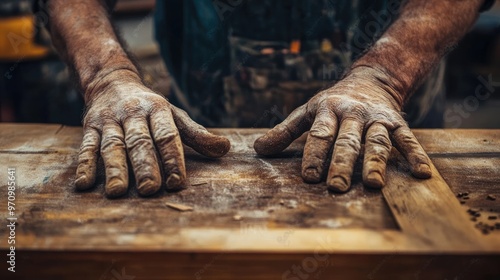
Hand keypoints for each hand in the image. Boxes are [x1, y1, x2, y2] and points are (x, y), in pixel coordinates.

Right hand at [74, 72, 229, 196]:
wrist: (111, 82)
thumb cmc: (150, 108)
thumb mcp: (174, 115)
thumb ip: (197, 134)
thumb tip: (225, 148)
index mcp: (158, 110)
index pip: (167, 135)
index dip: (173, 158)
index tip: (178, 182)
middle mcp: (133, 113)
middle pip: (140, 142)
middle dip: (145, 166)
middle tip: (150, 189)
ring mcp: (110, 120)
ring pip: (112, 145)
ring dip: (115, 168)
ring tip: (118, 191)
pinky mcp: (89, 127)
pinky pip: (86, 146)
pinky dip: (85, 165)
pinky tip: (85, 184)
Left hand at [254, 66, 431, 191]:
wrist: (371, 80)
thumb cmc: (332, 103)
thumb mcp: (307, 111)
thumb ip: (284, 131)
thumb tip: (257, 149)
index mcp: (328, 110)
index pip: (319, 134)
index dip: (314, 155)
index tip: (309, 178)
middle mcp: (353, 114)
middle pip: (347, 141)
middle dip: (341, 164)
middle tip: (336, 187)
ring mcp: (377, 119)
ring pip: (377, 141)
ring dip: (376, 163)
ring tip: (374, 185)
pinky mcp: (397, 124)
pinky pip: (408, 139)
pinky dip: (416, 155)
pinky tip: (422, 173)